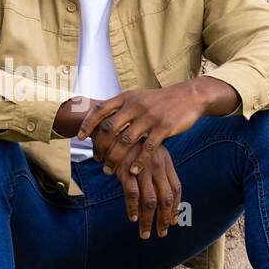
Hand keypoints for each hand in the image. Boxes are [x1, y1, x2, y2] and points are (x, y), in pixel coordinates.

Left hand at [77, 85, 206, 176]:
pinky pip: (147, 149)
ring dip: (114, 158)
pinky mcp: (163, 128)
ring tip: (108, 170)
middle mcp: (135, 106)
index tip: (79, 137)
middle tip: (96, 158)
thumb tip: (97, 117)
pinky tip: (132, 172)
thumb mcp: (137, 97)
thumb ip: (120, 107)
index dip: (87, 124)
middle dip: (99, 146)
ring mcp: (149, 117)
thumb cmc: (159, 101)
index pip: (100, 109)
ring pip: (125, 141)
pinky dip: (138, 162)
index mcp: (126, 97)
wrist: (188, 96)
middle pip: (109, 128)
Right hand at [116, 142, 181, 238]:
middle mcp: (157, 166)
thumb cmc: (131, 142)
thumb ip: (157, 168)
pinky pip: (132, 194)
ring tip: (145, 234)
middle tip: (162, 233)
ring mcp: (142, 169)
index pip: (176, 188)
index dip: (176, 207)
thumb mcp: (150, 151)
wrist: (114, 126)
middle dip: (164, 219)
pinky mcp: (126, 171)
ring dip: (148, 220)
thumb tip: (161, 190)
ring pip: (150, 201)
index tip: (173, 221)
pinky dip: (133, 208)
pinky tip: (132, 218)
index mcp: (166, 161)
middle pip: (166, 198)